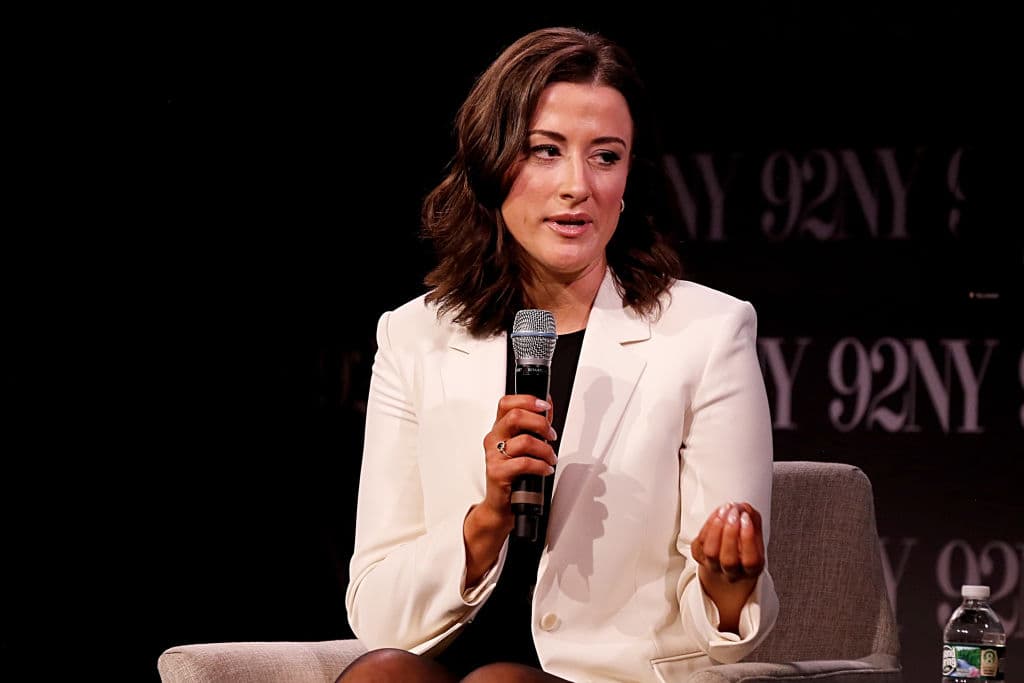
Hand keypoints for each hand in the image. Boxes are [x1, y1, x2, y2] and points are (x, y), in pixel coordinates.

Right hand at [479, 394, 557, 525]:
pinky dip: (541, 466)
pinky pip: (524, 463)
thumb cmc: (513, 474)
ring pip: (524, 441)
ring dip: (545, 449)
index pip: (507, 403)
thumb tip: (547, 406)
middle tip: (551, 435)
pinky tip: (545, 469)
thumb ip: (535, 425)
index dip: (527, 400)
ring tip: (551, 458)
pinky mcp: (497, 472)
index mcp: (499, 429)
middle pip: (516, 416)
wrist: (500, 504)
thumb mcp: (524, 446)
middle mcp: (494, 439)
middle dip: (541, 423)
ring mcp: (494, 456)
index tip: (544, 406)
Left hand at [690, 501, 764, 632]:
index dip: (748, 539)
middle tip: (734, 512)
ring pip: (711, 553)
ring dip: (717, 528)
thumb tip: (745, 508)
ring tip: (724, 511)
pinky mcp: (698, 556)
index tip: (746, 518)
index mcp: (751, 570)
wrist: (726, 564)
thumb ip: (754, 521)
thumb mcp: (755, 536)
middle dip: (731, 532)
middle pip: (729, 560)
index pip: (751, 561)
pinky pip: (700, 544)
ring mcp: (713, 566)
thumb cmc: (743, 548)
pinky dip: (708, 526)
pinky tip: (716, 515)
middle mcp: (731, 572)